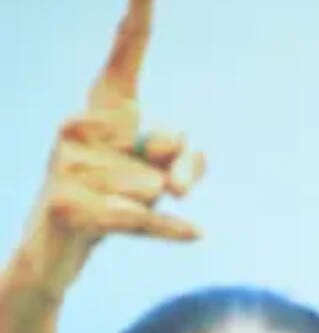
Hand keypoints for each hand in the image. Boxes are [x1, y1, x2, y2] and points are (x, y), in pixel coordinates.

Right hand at [15, 0, 203, 298]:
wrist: (52, 256)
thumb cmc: (114, 205)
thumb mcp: (162, 177)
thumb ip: (185, 162)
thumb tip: (174, 181)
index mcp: (102, 114)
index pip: (124, 61)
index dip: (137, 22)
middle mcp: (78, 129)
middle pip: (169, 141)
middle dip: (183, 174)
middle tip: (161, 197)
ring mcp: (67, 167)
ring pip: (154, 187)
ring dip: (158, 210)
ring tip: (122, 216)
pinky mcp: (68, 207)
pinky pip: (141, 217)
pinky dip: (172, 228)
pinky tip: (199, 234)